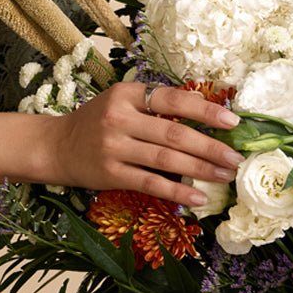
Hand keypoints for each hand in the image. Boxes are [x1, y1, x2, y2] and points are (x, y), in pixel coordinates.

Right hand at [38, 82, 242, 207]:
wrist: (57, 146)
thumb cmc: (97, 122)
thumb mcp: (121, 102)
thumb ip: (156, 103)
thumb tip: (204, 108)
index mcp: (126, 94)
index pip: (173, 99)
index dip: (206, 111)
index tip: (233, 122)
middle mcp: (119, 118)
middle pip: (174, 133)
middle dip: (211, 147)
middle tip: (236, 158)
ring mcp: (114, 147)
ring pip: (167, 159)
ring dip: (202, 169)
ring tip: (225, 176)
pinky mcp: (111, 174)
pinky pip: (151, 183)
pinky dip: (178, 191)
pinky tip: (198, 197)